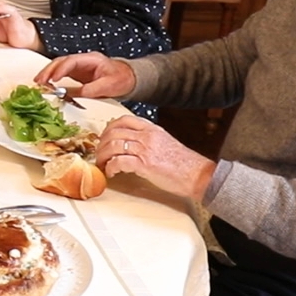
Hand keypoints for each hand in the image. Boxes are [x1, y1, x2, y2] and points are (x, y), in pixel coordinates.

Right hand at [36, 52, 136, 98]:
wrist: (129, 79)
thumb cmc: (122, 79)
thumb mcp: (110, 85)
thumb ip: (93, 89)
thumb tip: (77, 94)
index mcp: (91, 59)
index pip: (71, 61)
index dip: (61, 70)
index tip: (53, 79)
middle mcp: (83, 61)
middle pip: (61, 62)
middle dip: (48, 71)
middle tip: (39, 81)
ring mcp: (79, 67)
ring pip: (58, 67)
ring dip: (48, 74)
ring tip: (38, 83)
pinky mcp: (77, 75)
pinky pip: (62, 75)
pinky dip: (52, 80)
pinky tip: (47, 86)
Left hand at [96, 116, 215, 200]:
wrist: (197, 175)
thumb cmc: (184, 163)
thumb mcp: (165, 143)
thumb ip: (148, 140)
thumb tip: (132, 144)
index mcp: (153, 129)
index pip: (124, 120)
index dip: (109, 128)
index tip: (104, 136)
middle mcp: (147, 136)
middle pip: (114, 132)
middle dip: (101, 143)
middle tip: (98, 153)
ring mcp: (145, 150)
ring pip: (113, 145)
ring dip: (103, 156)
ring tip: (102, 164)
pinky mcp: (144, 165)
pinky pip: (119, 162)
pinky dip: (110, 167)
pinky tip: (111, 172)